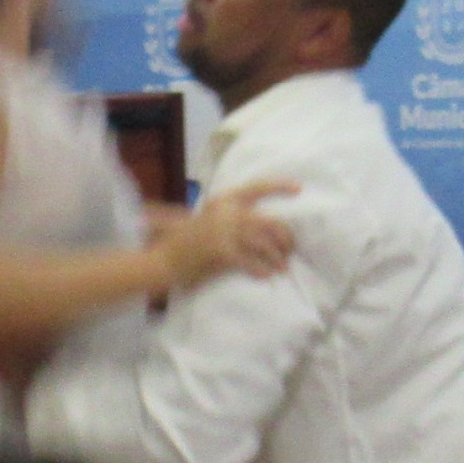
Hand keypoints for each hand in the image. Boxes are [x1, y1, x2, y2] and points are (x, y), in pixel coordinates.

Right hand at [153, 181, 298, 288]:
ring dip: (276, 258)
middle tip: (290, 251)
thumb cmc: (187, 242)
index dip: (279, 187)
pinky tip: (267, 275)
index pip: (257, 187)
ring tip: (282, 267)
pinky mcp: (221, 252)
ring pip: (264, 244)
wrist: (164, 259)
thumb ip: (233, 216)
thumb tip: (266, 224)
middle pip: (269, 221)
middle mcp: (226, 212)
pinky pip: (251, 261)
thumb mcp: (209, 219)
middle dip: (284, 238)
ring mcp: (224, 231)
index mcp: (224, 200)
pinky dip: (261, 269)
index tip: (299, 189)